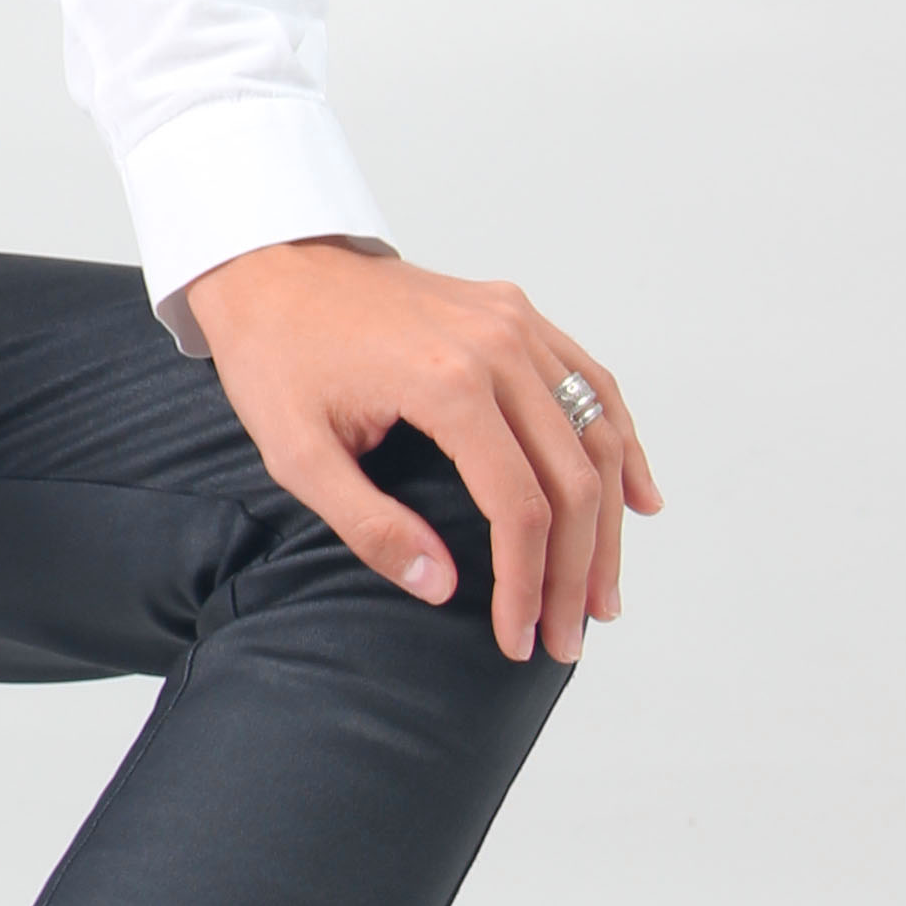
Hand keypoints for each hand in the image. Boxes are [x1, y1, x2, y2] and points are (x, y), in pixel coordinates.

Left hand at [179, 239, 661, 664]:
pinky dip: (619, 442)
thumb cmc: (275, 356)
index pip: (518, 506)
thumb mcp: (296, 454)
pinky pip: (589, 383)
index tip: (517, 639)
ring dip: (609, 520)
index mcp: (446, 383)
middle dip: (577, 570)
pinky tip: (636, 496)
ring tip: (601, 592)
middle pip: (573, 477)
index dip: (526, 584)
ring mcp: (514, 323)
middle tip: (568, 637)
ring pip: (596, 433)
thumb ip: (369, 526)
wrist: (269, 266)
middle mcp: (497, 345)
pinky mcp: (516, 313)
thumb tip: (442, 587)